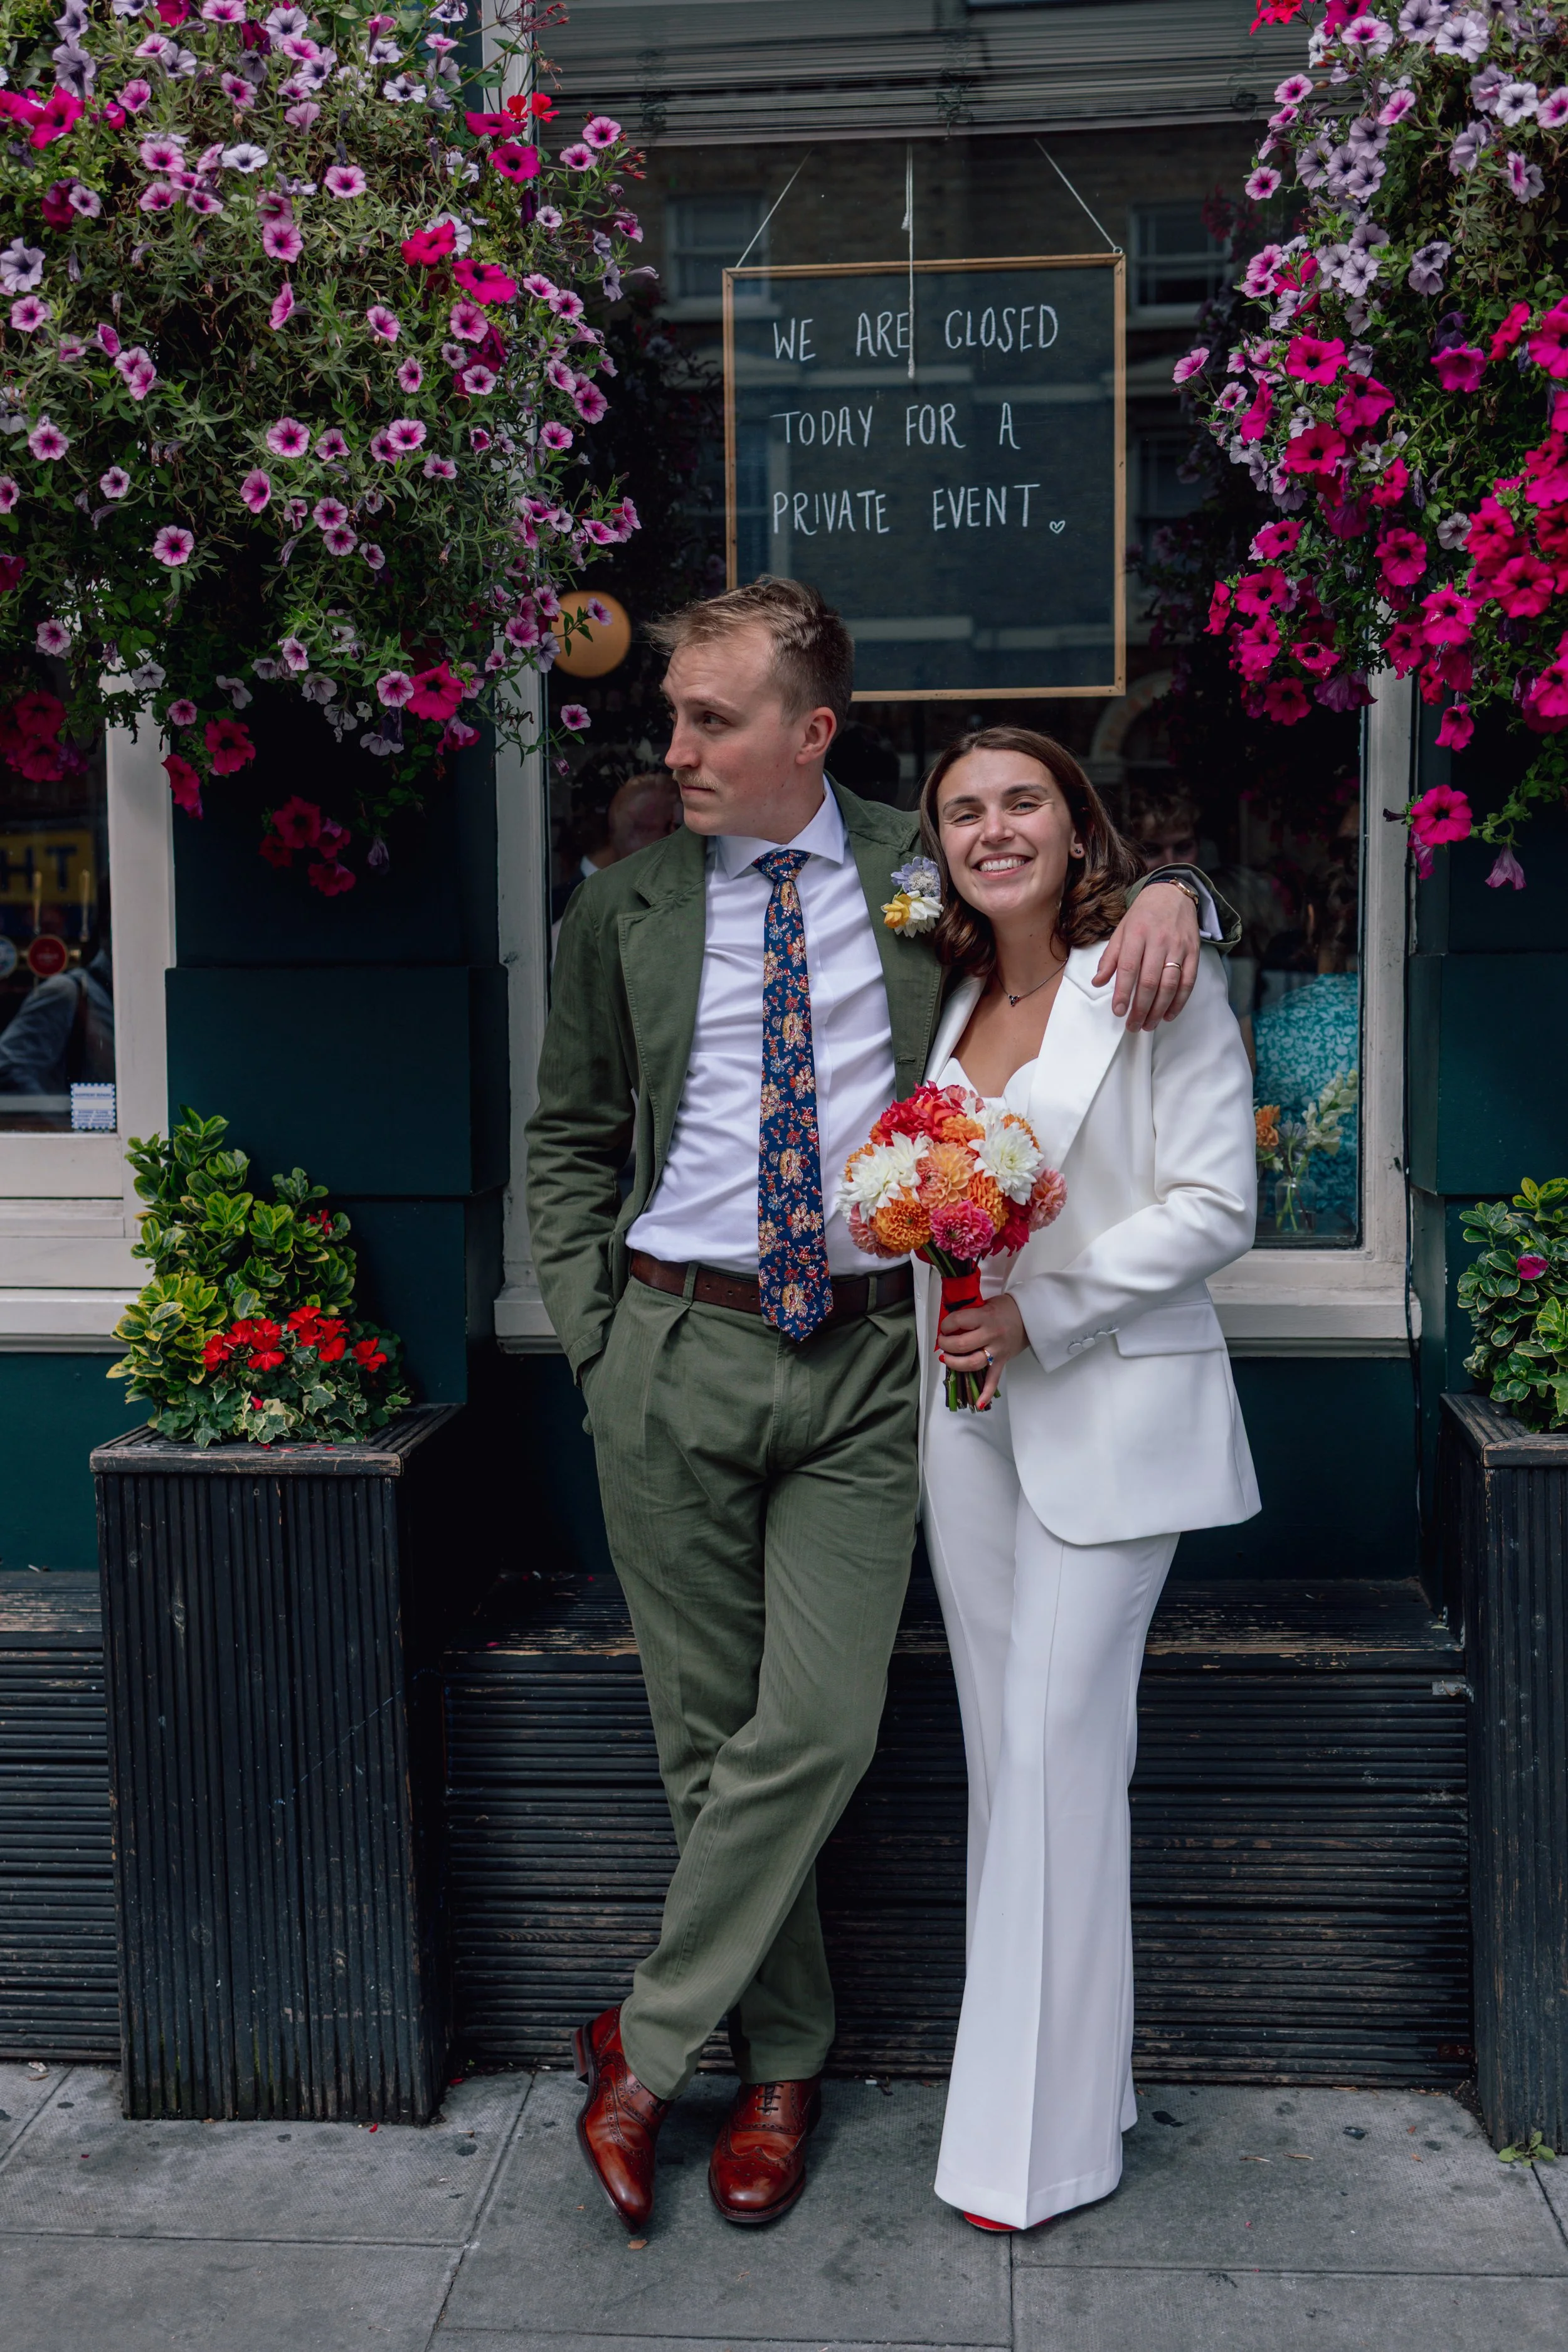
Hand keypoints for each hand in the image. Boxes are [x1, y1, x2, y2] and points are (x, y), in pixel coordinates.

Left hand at [938, 1291, 1026, 1411]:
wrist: (1030, 1317)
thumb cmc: (1006, 1308)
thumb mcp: (986, 1304)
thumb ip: (970, 1314)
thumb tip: (949, 1325)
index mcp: (986, 1317)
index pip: (959, 1321)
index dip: (946, 1324)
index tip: (944, 1326)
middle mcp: (991, 1335)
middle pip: (962, 1344)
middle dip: (946, 1344)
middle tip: (942, 1342)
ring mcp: (997, 1351)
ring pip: (972, 1363)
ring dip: (955, 1363)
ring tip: (946, 1359)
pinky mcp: (1002, 1362)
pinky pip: (994, 1380)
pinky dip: (986, 1393)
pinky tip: (978, 1404)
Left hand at [1092, 881, 1200, 1030]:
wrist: (1173, 895)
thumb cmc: (1143, 916)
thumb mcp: (1121, 931)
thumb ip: (1110, 957)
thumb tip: (1098, 982)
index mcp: (1137, 935)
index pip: (1129, 968)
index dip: (1123, 992)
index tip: (1118, 1011)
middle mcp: (1159, 941)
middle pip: (1150, 981)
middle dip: (1141, 1008)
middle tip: (1133, 1025)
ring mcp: (1178, 947)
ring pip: (1170, 984)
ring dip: (1159, 1009)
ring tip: (1148, 1024)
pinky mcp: (1193, 953)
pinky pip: (1188, 982)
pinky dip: (1179, 1001)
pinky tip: (1169, 1014)